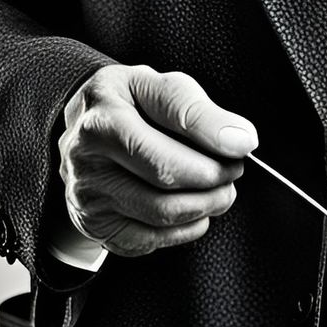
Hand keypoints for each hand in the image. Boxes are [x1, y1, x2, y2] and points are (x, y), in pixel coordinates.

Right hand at [57, 65, 257, 256]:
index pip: (166, 145)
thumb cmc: (126, 103)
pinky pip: (148, 240)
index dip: (212, 150)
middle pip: (165, 183)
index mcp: (104, 120)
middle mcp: (88, 161)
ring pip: (160, 215)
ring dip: (204, 207)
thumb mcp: (157, 86)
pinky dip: (183, 230)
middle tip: (232, 169)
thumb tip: (240, 140)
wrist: (83, 126)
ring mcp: (88, 197)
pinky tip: (193, 210)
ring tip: (220, 189)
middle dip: (213, 180)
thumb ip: (197, 110)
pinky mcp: (94, 225)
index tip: (242, 149)